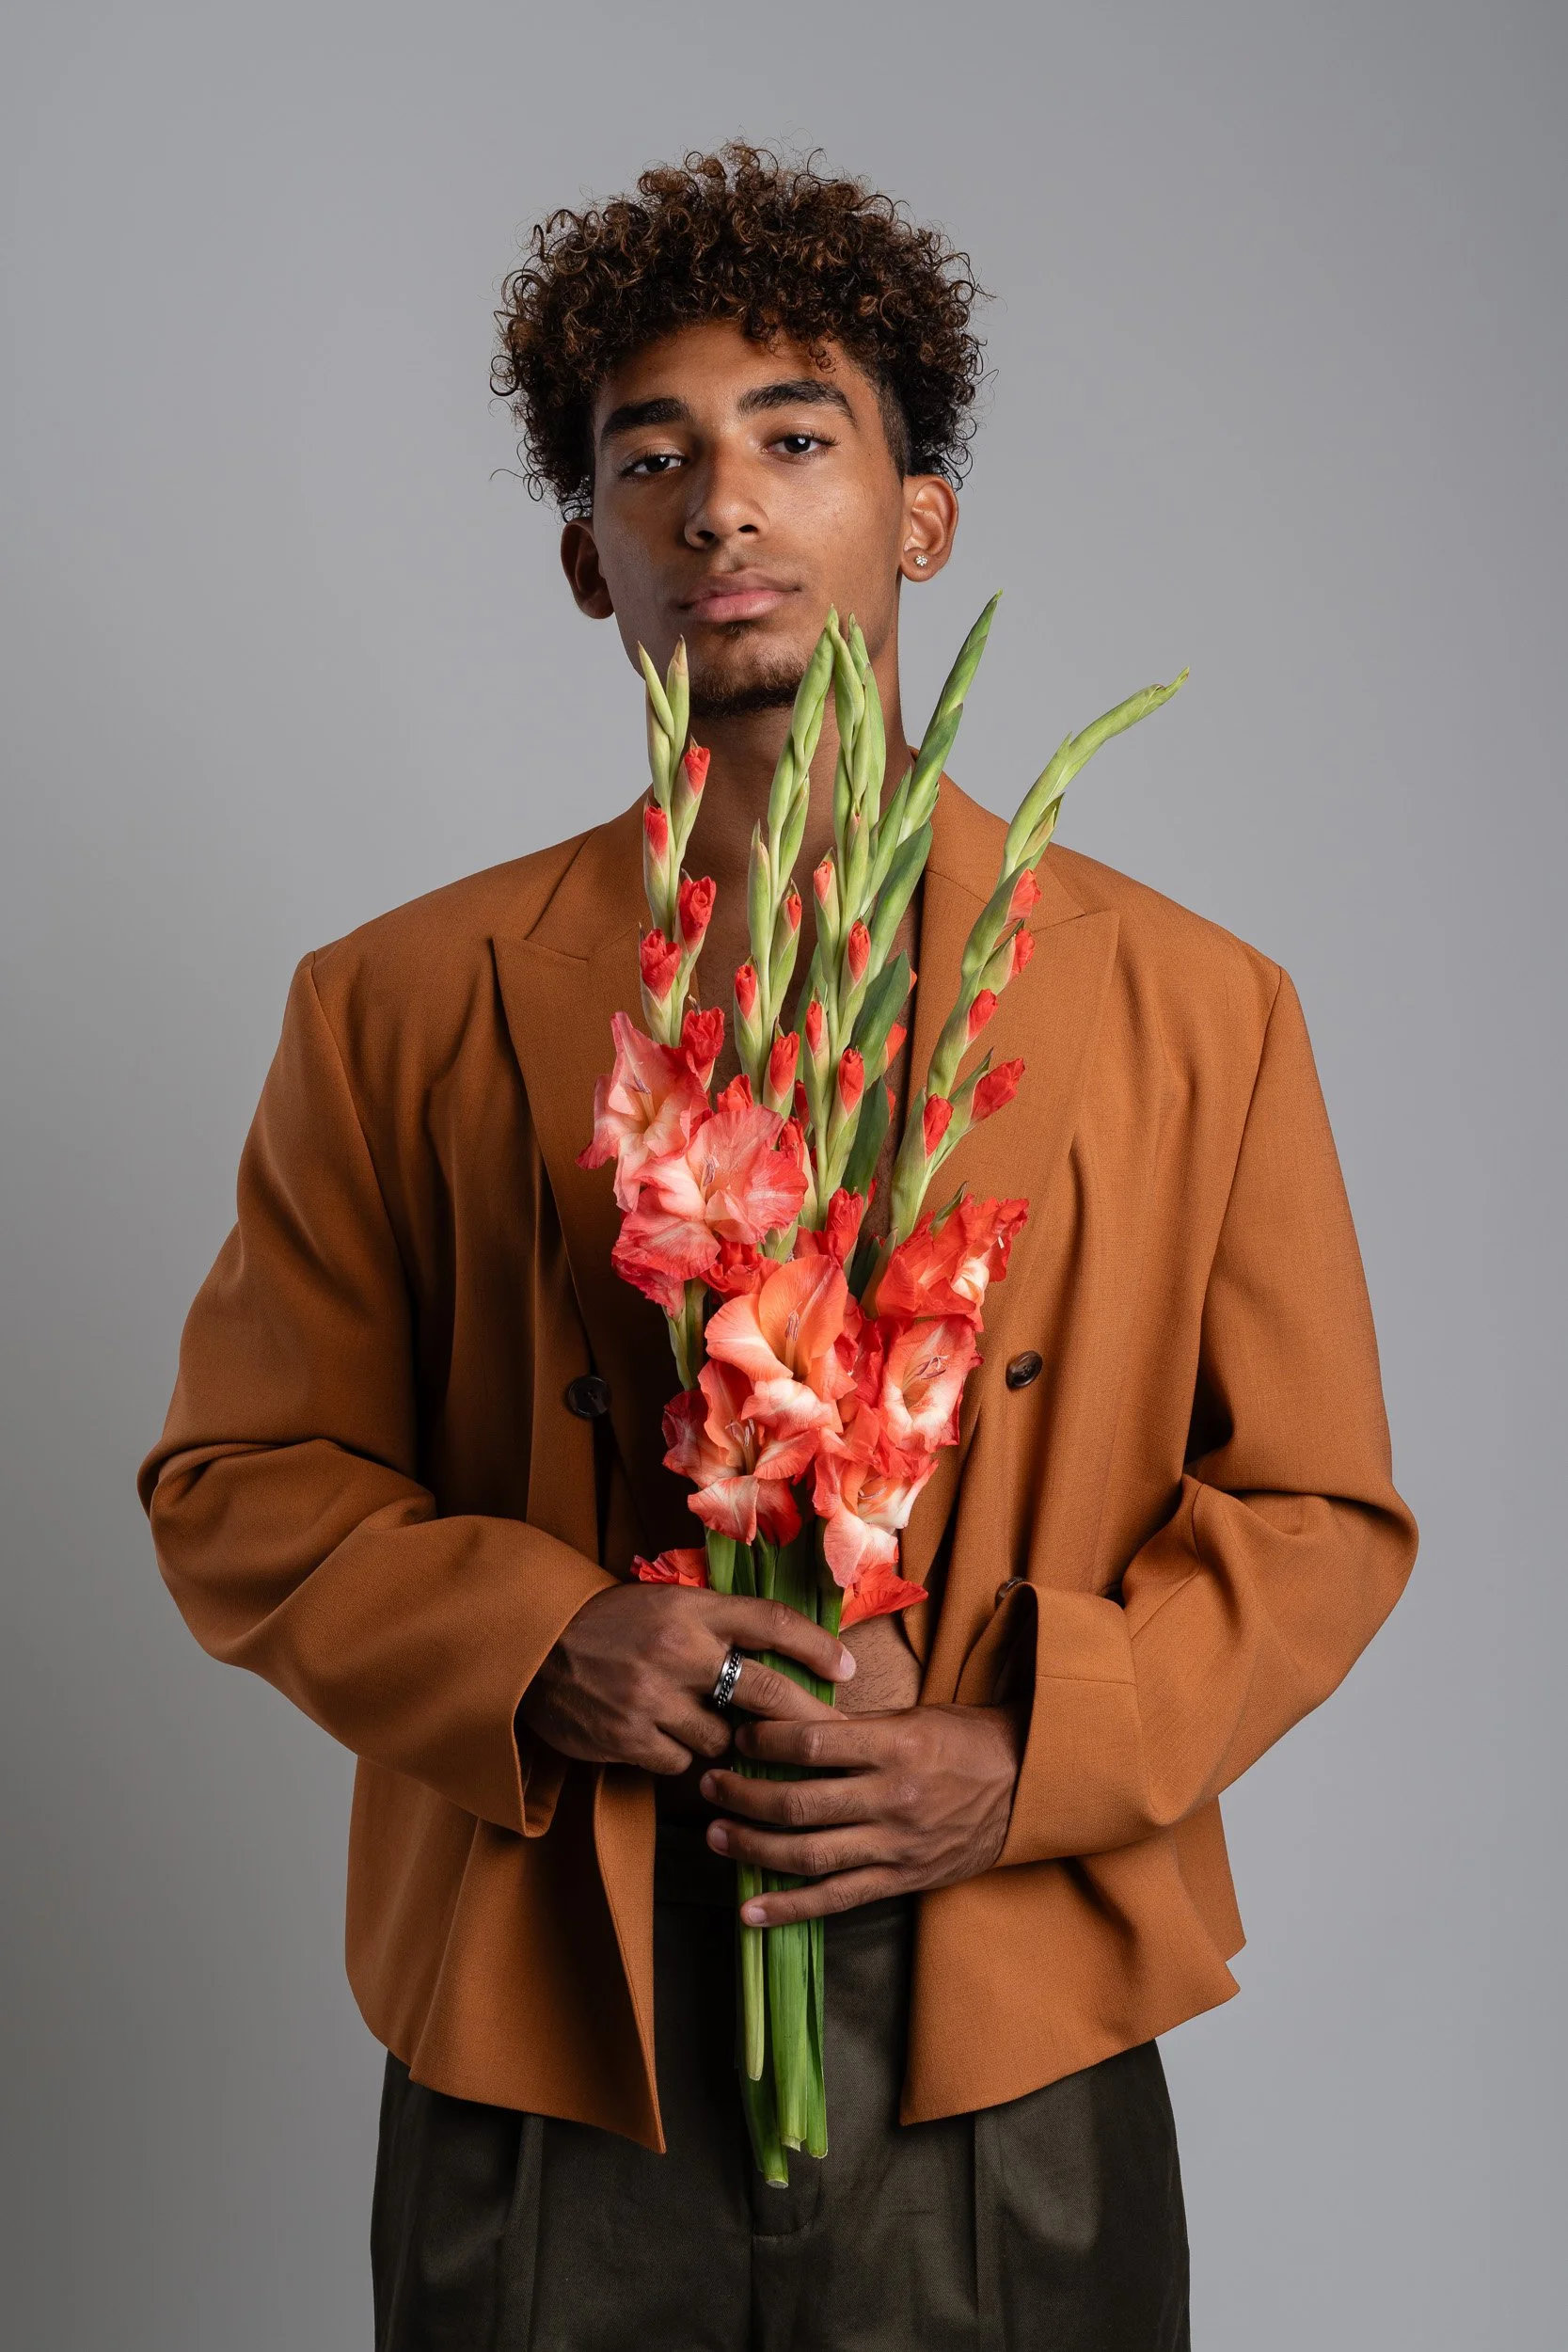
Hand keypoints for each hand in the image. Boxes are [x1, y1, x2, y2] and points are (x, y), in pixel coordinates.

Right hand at [518, 1583, 856, 1775]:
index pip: (771, 1621)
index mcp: (691, 1608)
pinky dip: (681, 1754)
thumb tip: (783, 1655)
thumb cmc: (608, 1623)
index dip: (816, 1645)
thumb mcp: (663, 1603)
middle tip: (831, 1730)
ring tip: (701, 1721)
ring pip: (724, 1737)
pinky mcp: (627, 1737)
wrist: (529, 1645)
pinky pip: (683, 1761)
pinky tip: (662, 1736)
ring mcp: (652, 1697)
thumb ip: (717, 1624)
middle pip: (766, 1691)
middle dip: (805, 1716)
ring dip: (724, 1737)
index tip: (847, 1668)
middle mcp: (678, 1650)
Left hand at [698, 1700, 1025, 1924]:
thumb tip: (788, 1721)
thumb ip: (854, 1726)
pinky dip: (789, 1909)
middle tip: (710, 1784)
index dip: (766, 1739)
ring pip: (809, 1854)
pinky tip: (750, 1911)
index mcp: (896, 1746)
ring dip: (753, 1847)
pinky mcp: (900, 1880)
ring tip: (716, 1835)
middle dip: (745, 1794)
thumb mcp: (913, 1717)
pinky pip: (836, 1900)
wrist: (1026, 1786)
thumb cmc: (964, 1740)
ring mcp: (896, 1846)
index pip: (813, 1741)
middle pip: (800, 1802)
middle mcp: (893, 1798)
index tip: (739, 1736)